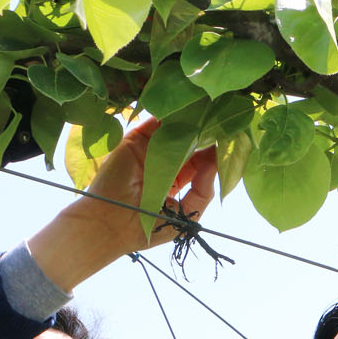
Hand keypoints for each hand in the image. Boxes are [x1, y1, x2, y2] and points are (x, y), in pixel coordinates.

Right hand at [27, 116, 218, 291]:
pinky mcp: (135, 141)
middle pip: (188, 145)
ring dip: (189, 123)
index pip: (198, 164)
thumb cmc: (147, 227)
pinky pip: (154, 123)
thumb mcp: (185, 214)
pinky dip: (168, 115)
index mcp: (174, 183)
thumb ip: (203, 191)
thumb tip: (215, 164)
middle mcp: (162, 165)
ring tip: (207, 115)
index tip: (226, 144)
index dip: (211, 155)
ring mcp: (148, 152)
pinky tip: (186, 111)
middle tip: (221, 125)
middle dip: (204, 136)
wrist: (110, 224)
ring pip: (174, 132)